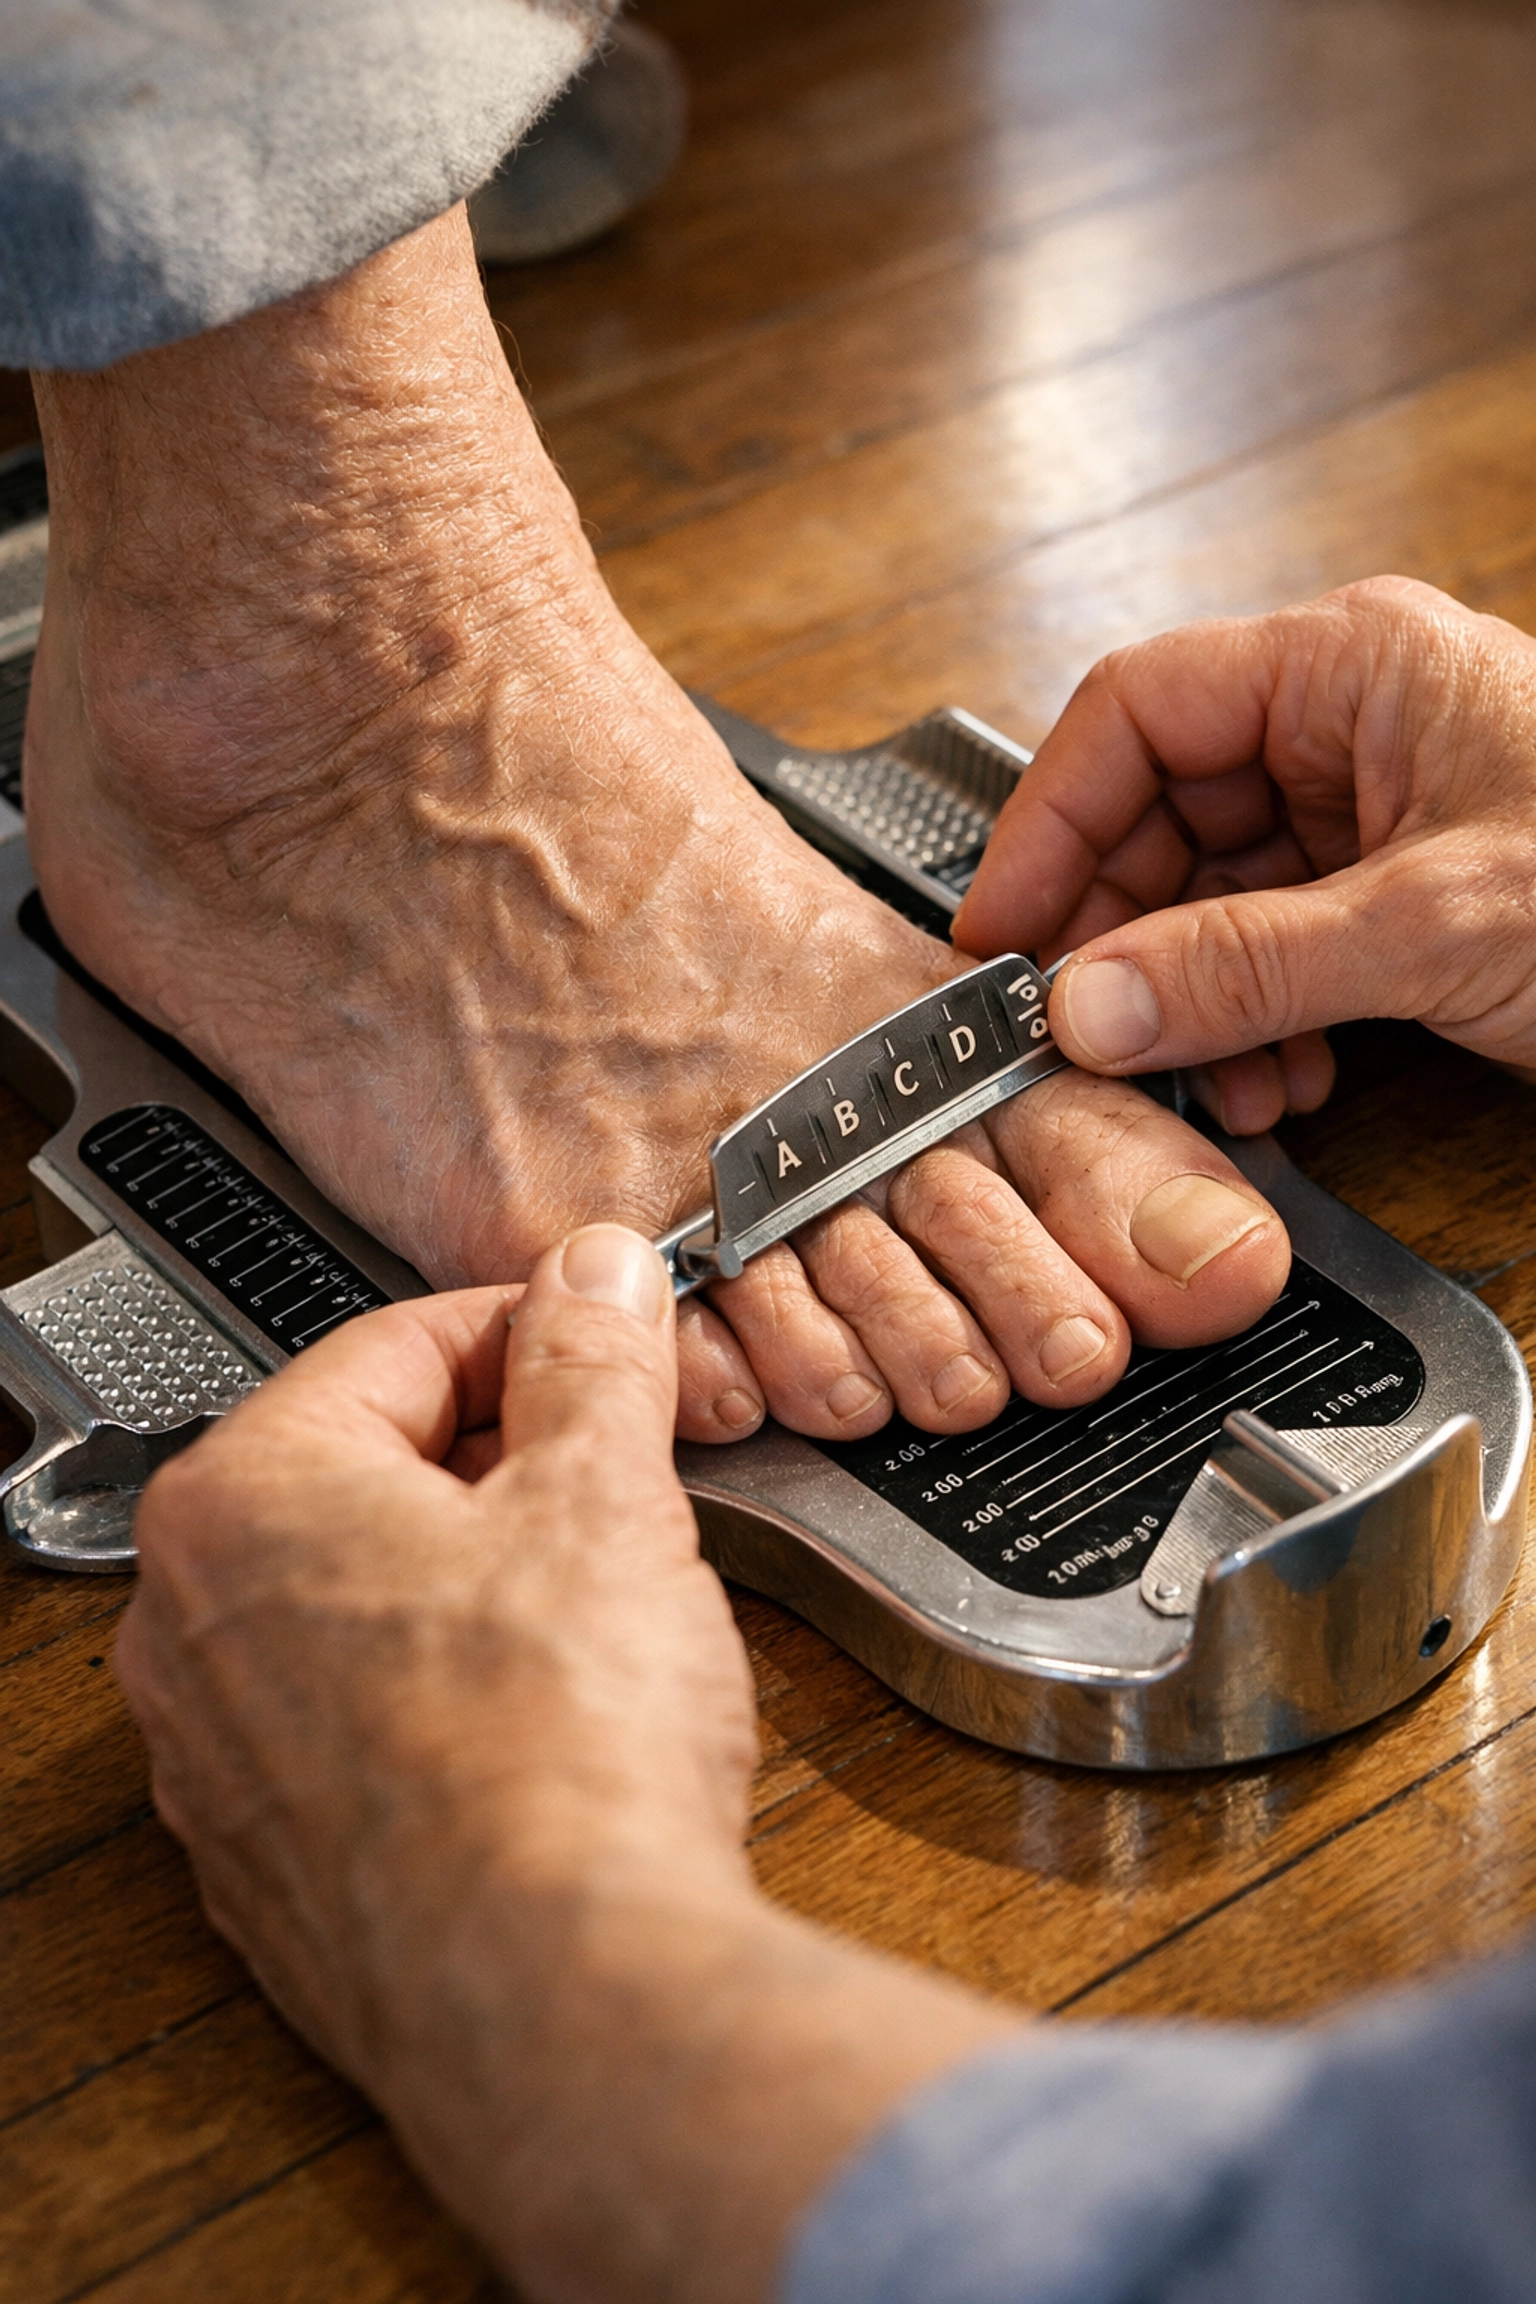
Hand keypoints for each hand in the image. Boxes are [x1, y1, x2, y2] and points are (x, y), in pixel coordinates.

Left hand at [116, 1226, 1012, 2302]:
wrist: (559, 1995)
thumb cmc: (553, 1755)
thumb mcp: (605, 1496)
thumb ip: (594, 1360)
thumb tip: (594, 1280)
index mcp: (241, 1498)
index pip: (396, 1344)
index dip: (529, 1330)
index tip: (602, 1341)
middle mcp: (192, 1623)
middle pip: (369, 1470)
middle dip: (505, 1458)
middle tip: (621, 1474)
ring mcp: (221, 1754)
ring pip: (364, 1599)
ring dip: (478, 1577)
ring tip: (595, 1605)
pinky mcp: (272, 1856)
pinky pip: (360, 1719)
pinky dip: (447, 1694)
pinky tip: (545, 1721)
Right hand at [954, 577, 1535, 1130]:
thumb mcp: (1436, 926)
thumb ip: (1246, 966)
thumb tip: (1089, 1001)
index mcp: (1349, 667)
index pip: (1135, 713)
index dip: (1050, 825)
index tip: (1004, 935)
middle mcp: (1349, 724)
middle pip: (1161, 815)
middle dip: (1128, 940)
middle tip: (1091, 1037)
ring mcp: (1373, 810)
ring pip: (1212, 896)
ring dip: (1195, 1002)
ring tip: (1216, 1084)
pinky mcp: (1398, 891)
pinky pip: (1275, 947)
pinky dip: (1258, 1022)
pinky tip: (1282, 1081)